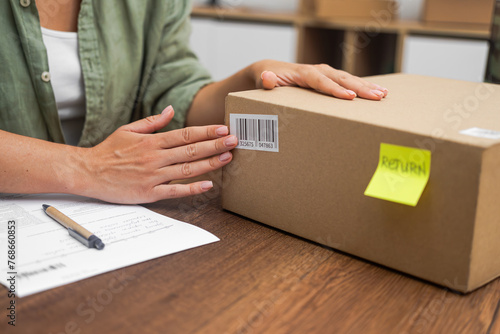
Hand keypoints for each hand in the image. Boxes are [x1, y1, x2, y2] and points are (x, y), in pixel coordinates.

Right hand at [78, 106, 236, 203]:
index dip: (205, 131)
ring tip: (227, 158)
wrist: (87, 172)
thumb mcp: (128, 130)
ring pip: (187, 170)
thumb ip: (152, 121)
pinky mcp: (149, 192)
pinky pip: (174, 191)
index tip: (222, 128)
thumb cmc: (108, 151)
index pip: (184, 134)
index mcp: (151, 141)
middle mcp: (155, 157)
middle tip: (234, 141)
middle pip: (190, 150)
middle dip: (214, 145)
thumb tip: (171, 109)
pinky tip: (208, 185)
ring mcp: (153, 176)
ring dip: (209, 163)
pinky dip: (192, 189)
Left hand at [251, 60, 387, 99]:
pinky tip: (378, 92)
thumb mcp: (263, 80)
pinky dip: (363, 86)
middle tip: (377, 96)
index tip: (350, 96)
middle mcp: (317, 70)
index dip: (335, 89)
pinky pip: (348, 82)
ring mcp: (324, 73)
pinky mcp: (329, 78)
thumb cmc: (267, 79)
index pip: (321, 81)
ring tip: (383, 94)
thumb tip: (267, 77)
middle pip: (340, 78)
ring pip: (348, 78)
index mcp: (303, 73)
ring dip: (366, 86)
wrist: (269, 71)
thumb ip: (266, 80)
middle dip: (359, 87)